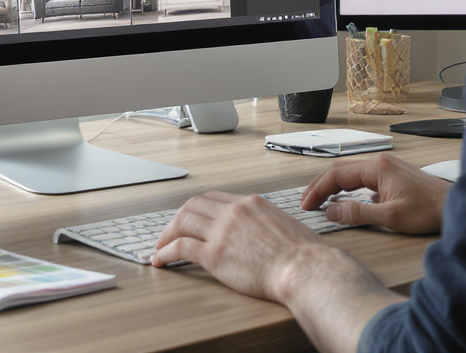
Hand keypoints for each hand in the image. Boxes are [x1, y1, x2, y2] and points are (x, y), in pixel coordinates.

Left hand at [150, 191, 340, 303]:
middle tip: (170, 232)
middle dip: (177, 218)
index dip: (196, 208)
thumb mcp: (284, 224)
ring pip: (182, 222)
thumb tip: (261, 231)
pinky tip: (161, 260)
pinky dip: (165, 252)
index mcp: (250, 203)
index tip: (190, 218)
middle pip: (193, 205)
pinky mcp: (214, 254)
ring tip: (160, 247)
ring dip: (166, 234)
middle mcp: (233, 212)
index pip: (213, 198)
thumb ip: (265, 223)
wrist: (305, 269)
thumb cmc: (303, 255)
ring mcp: (222, 231)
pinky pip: (180, 247)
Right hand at [301, 153, 450, 235]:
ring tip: (319, 200)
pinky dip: (347, 188)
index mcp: (377, 168)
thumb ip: (357, 212)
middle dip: (320, 186)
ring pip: (350, 174)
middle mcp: (381, 163)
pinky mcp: (392, 175)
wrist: (454, 207)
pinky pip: (362, 178)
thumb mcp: (389, 216)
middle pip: (340, 171)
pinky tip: (343, 198)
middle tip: (306, 202)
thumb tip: (331, 210)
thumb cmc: (429, 210)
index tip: (307, 204)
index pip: (336, 175)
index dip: (317, 190)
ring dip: (332, 186)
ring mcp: (387, 168)